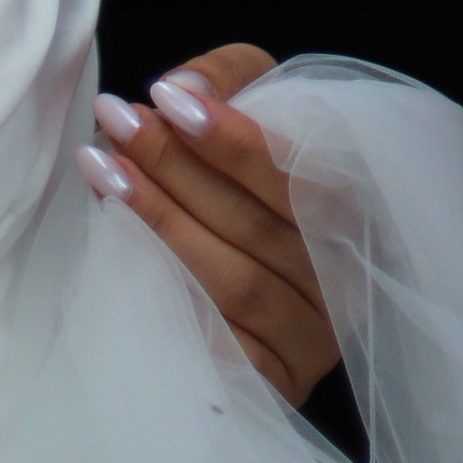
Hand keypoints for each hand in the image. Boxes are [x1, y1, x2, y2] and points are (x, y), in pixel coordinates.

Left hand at [85, 43, 338, 402]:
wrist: (242, 269)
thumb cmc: (249, 170)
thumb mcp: (254, 103)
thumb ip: (229, 80)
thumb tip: (185, 90)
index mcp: (360, 202)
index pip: (300, 173)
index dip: (232, 139)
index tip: (163, 97)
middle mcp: (348, 273)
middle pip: (259, 224)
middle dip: (177, 167)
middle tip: (116, 121)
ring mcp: (315, 336)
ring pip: (234, 282)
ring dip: (160, 222)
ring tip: (101, 168)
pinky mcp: (276, 382)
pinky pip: (218, 346)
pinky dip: (166, 295)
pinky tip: (116, 248)